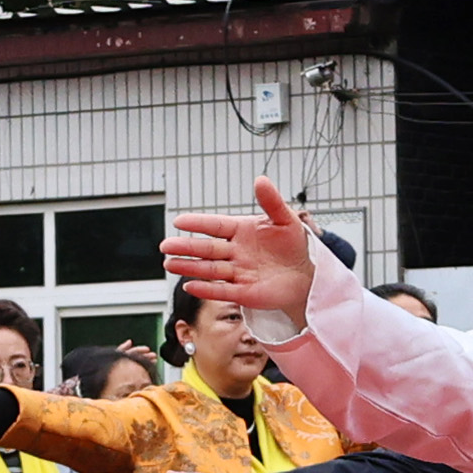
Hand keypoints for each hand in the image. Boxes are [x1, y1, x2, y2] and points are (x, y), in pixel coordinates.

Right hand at [158, 178, 324, 323]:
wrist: (307, 273)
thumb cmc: (294, 244)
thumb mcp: (286, 219)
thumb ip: (271, 201)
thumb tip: (260, 179)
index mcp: (242, 231)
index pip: (215, 226)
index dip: (198, 224)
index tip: (178, 221)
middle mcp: (236, 252)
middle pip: (206, 249)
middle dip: (186, 247)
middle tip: (165, 246)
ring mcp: (238, 273)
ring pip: (210, 269)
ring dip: (190, 267)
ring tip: (169, 264)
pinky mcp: (245, 292)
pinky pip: (223, 291)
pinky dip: (207, 289)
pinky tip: (190, 285)